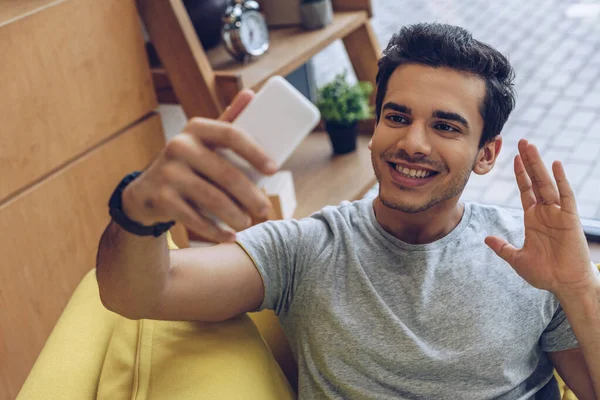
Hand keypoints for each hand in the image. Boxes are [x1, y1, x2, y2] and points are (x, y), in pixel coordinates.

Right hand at [121, 90, 276, 242]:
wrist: (145, 193)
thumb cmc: (187, 164)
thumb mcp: (204, 141)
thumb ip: (227, 122)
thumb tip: (252, 94)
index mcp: (196, 128)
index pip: (232, 134)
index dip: (256, 151)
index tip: (274, 169)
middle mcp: (179, 146)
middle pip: (226, 173)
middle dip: (251, 195)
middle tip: (265, 210)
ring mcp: (168, 173)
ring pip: (213, 199)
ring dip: (236, 216)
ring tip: (248, 224)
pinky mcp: (161, 199)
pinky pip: (195, 219)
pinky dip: (215, 231)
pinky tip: (229, 237)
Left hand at [485, 139, 594, 295]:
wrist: (564, 285)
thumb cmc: (545, 273)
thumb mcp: (516, 258)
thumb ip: (502, 247)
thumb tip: (487, 239)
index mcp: (533, 218)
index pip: (526, 190)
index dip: (520, 174)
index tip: (514, 158)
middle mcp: (546, 212)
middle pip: (536, 181)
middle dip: (529, 162)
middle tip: (523, 142)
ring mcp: (558, 214)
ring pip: (547, 183)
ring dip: (539, 164)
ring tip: (531, 146)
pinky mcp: (570, 219)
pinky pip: (565, 196)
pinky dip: (561, 180)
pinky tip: (555, 164)